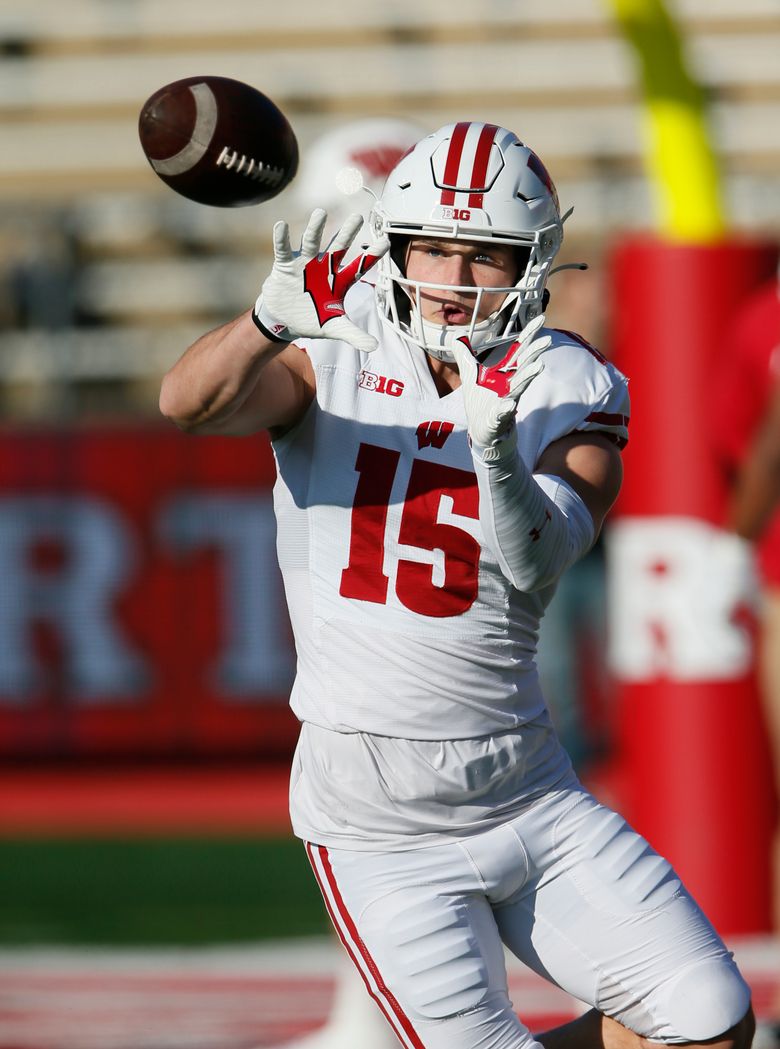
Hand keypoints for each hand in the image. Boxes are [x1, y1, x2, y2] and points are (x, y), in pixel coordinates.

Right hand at [253, 208, 388, 352]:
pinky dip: (282, 239)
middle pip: (338, 248)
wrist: (285, 321)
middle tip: (357, 218)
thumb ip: (354, 335)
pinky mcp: (285, 266)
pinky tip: (281, 226)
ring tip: (320, 213)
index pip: (359, 267)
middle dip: (347, 233)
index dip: (372, 256)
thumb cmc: (313, 320)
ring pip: (312, 242)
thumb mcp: (335, 328)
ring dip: (315, 229)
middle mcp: (324, 268)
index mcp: (339, 281)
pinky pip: (283, 250)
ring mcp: (305, 264)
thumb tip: (374, 347)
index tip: (386, 241)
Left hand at [450, 314, 551, 455]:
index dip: (529, 333)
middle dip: (535, 352)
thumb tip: (458, 337)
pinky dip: (506, 408)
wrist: (480, 430)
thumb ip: (464, 355)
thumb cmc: (480, 402)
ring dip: (529, 376)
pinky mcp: (499, 417)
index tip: (541, 318)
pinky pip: (503, 412)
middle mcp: (510, 384)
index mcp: (505, 372)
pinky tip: (510, 404)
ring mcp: (506, 400)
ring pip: (520, 387)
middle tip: (547, 340)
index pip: (519, 349)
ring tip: (539, 366)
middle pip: (525, 365)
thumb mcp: (469, 375)